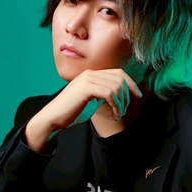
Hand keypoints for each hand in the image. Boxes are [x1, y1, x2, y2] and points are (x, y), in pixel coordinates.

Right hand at [24, 69, 141, 152]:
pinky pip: (110, 93)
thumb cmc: (72, 112)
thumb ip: (103, 94)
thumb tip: (119, 94)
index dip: (131, 83)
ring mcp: (87, 79)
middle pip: (120, 78)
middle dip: (127, 96)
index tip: (137, 95)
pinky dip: (116, 105)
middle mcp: (90, 73)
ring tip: (118, 114)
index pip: (118, 73)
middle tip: (123, 110)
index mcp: (92, 75)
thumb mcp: (92, 100)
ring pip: (116, 86)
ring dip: (121, 103)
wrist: (54, 118)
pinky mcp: (86, 88)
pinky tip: (114, 115)